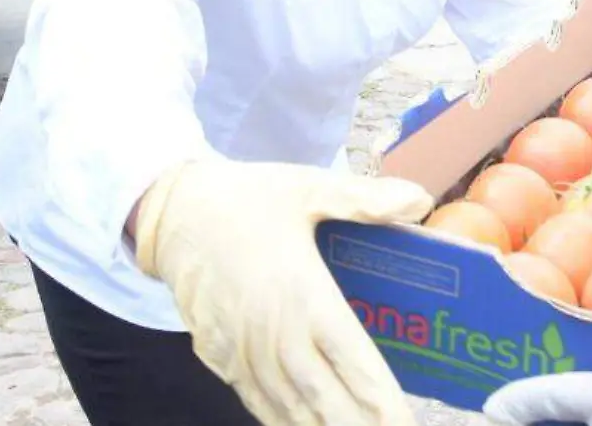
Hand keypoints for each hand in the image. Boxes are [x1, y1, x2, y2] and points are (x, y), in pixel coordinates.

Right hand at [135, 159, 433, 424]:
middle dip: (359, 424)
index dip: (378, 396)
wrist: (172, 213)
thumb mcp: (308, 188)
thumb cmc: (247, 199)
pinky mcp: (220, 357)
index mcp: (303, 293)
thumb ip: (363, 200)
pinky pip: (257, 400)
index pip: (350, 359)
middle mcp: (274, 332)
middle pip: (325, 396)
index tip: (402, 420)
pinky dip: (283, 421)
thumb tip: (419, 199)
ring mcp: (244, 351)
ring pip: (291, 406)